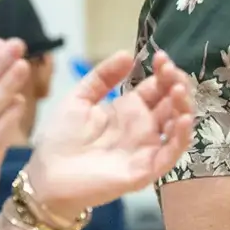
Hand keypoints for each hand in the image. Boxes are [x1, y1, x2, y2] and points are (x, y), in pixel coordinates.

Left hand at [23, 51, 194, 222]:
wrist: (47, 176)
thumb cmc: (59, 139)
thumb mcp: (78, 99)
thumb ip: (102, 77)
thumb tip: (127, 54)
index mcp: (128, 110)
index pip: (156, 87)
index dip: (163, 72)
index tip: (161, 57)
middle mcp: (142, 128)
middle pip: (171, 103)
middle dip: (176, 84)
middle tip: (170, 70)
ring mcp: (146, 148)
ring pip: (176, 126)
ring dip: (183, 106)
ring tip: (178, 89)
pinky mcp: (146, 169)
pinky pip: (171, 154)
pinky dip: (181, 137)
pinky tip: (182, 119)